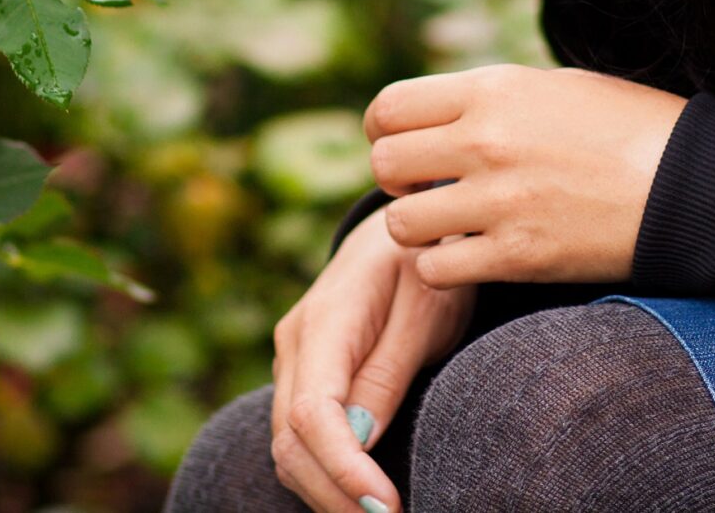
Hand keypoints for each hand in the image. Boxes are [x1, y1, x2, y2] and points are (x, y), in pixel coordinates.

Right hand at [271, 207, 475, 512]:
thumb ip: (390, 370)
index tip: (385, 505)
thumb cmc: (424, 263)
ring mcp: (292, 361)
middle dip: (335, 495)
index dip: (342, 468)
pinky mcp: (302, 377)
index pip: (311, 413)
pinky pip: (299, 439)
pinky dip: (325, 475)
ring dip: (328, 494)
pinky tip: (361, 493)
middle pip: (290, 442)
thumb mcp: (427, 306)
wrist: (400, 230)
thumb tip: (359, 438)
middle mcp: (294, 344)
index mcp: (325, 321)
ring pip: (288, 448)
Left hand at [365, 62, 688, 287]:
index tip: (405, 149)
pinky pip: (436, 269)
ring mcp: (499, 200)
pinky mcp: (518, 256)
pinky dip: (443, 269)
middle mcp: (486, 140)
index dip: (384, 132)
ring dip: (417, 230)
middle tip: (426, 191)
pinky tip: (472, 258)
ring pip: (400, 223)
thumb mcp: (557, 86)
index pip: (389, 107)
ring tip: (451, 228)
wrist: (693, 185)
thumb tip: (443, 112)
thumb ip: (492, 97)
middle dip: (397, 182)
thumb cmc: (630, 130)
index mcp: (494, 89)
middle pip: (383, 163)